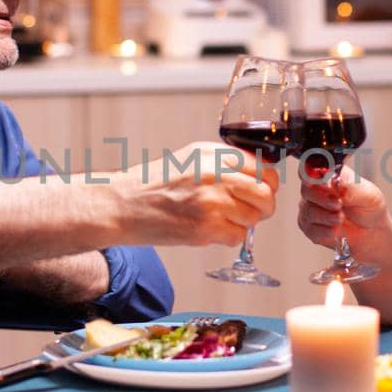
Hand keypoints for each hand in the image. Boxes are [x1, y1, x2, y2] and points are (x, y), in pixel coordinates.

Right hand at [113, 141, 278, 246]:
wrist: (123, 205)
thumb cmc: (155, 183)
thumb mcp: (191, 157)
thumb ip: (226, 161)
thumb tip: (262, 174)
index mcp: (213, 154)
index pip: (263, 168)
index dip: (269, 183)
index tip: (263, 190)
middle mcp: (214, 174)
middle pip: (265, 194)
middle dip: (265, 206)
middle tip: (254, 210)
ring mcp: (210, 202)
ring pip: (254, 218)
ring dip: (245, 223)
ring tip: (224, 219)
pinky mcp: (204, 228)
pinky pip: (238, 237)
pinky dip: (230, 237)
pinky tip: (213, 230)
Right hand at [297, 165, 390, 252]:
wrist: (373, 232)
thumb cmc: (370, 208)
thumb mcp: (368, 195)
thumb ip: (351, 187)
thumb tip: (335, 182)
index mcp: (330, 175)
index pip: (310, 168)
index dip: (309, 174)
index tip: (318, 182)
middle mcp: (317, 190)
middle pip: (306, 190)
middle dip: (322, 199)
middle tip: (338, 204)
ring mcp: (312, 209)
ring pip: (308, 211)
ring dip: (326, 216)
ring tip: (341, 218)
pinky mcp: (311, 228)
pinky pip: (310, 229)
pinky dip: (324, 231)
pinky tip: (336, 231)